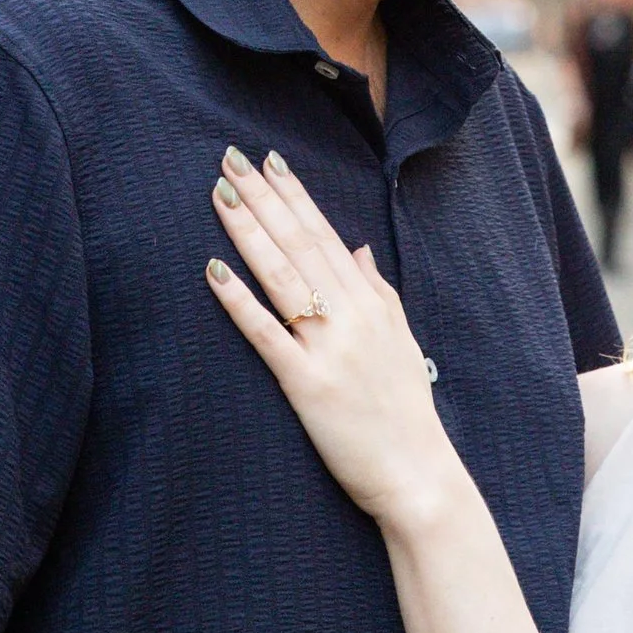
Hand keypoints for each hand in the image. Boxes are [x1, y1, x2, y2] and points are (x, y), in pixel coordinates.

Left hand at [208, 148, 459, 531]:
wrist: (418, 474)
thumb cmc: (405, 412)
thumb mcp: (401, 341)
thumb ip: (378, 291)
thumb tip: (357, 247)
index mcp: (372, 303)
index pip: (326, 235)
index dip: (295, 196)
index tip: (270, 159)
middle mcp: (352, 316)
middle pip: (300, 244)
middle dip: (263, 198)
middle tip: (229, 158)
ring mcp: (329, 348)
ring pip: (282, 276)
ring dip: (248, 231)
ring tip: (221, 194)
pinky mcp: (307, 384)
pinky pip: (267, 333)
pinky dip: (239, 300)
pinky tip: (214, 270)